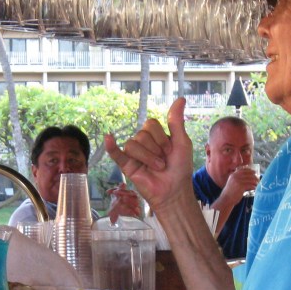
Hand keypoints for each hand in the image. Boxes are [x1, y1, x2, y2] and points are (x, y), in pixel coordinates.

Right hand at [104, 99, 195, 216]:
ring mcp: (134, 154)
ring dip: (148, 157)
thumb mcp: (182, 142)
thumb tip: (181, 98)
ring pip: (132, 144)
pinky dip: (111, 147)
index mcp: (155, 136)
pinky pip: (116, 154)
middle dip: (156, 148)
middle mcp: (143, 143)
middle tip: (164, 161)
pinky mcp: (126, 166)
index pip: (151, 124)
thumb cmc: (180, 168)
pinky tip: (108, 139)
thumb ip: (177, 121)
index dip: (161, 137)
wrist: (175, 191)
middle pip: (142, 134)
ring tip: (157, 168)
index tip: (171, 150)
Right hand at [221, 166, 259, 202]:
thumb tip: (248, 177)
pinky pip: (250, 185)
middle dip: (254, 177)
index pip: (243, 170)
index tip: (254, 172)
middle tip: (258, 180)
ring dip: (255, 182)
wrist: (226, 199)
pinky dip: (254, 187)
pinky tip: (255, 188)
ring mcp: (238, 181)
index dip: (250, 171)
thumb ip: (238, 179)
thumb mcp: (232, 183)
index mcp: (233, 175)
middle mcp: (235, 176)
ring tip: (258, 185)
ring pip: (250, 180)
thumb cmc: (230, 192)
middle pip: (248, 174)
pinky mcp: (241, 186)